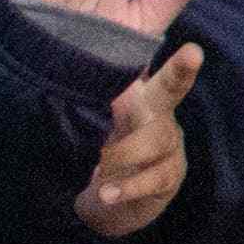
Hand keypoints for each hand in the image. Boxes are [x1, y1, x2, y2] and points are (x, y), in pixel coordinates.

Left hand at [73, 44, 201, 239]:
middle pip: (171, 88)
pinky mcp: (169, 177)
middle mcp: (160, 114)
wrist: (116, 201)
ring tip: (98, 166)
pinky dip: (127, 186)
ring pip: (155, 139)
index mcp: (138, 95)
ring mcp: (169, 145)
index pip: (144, 66)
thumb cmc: (104, 148)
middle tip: (193, 52)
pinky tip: (107, 192)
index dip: (164, 53)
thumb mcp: (94, 122)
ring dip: (123, 152)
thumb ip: (84, 102)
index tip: (185, 42)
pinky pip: (153, 178)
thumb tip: (50, 68)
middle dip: (181, 69)